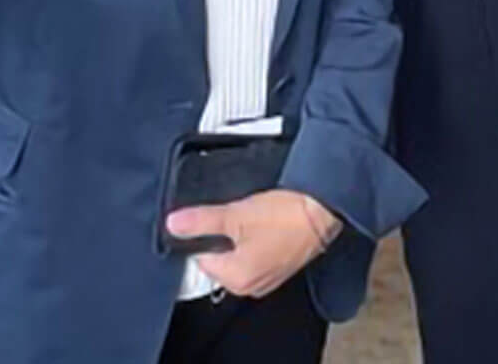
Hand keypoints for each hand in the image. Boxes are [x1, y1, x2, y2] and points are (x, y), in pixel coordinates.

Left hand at [165, 190, 339, 298]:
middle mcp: (251, 286)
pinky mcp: (279, 268)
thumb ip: (201, 221)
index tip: (215, 219)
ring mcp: (267, 279)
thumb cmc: (286, 216)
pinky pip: (254, 256)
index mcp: (236, 279)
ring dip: (238, 238)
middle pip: (218, 259)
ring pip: (236, 257)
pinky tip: (265, 225)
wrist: (323, 211)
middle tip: (237, 217)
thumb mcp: (235, 214)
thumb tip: (174, 225)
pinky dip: (254, 242)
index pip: (200, 258)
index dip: (203, 234)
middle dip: (221, 237)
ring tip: (253, 219)